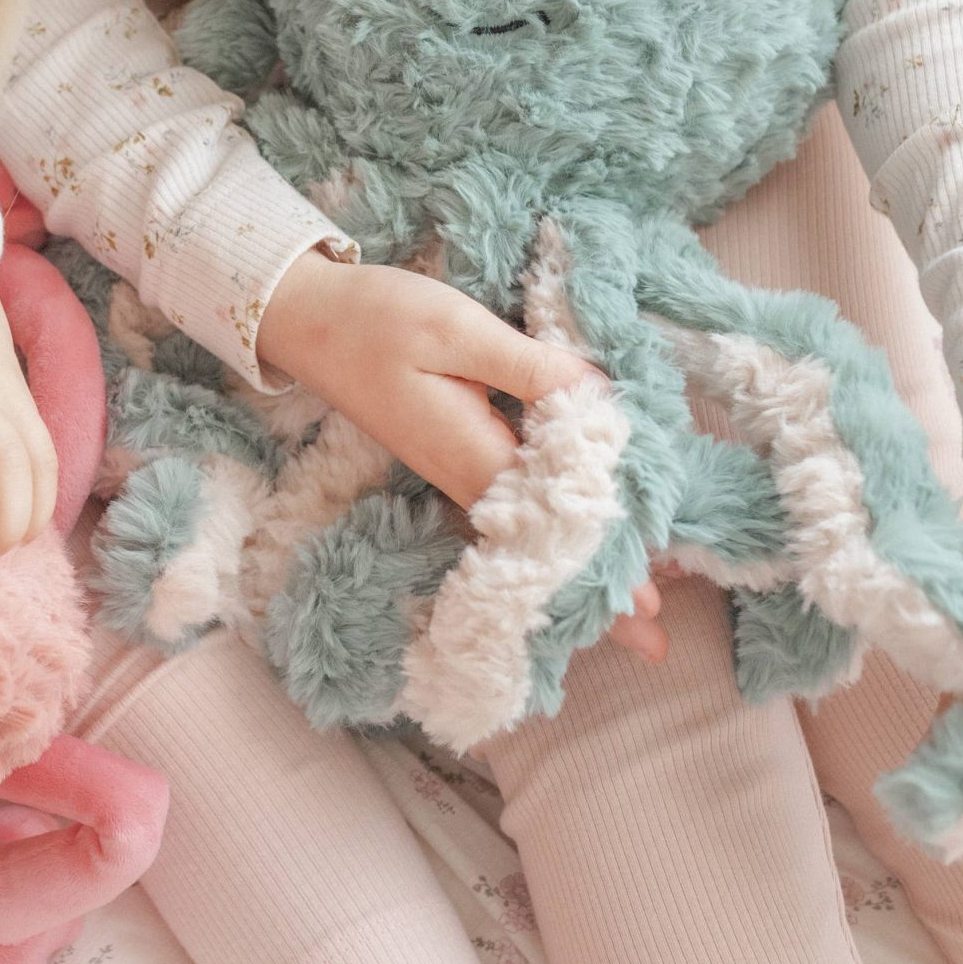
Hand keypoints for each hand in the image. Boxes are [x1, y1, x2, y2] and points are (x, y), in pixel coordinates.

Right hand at [257, 250, 664, 657]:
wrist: (306, 321)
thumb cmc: (377, 319)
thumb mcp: (457, 329)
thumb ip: (531, 368)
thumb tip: (600, 398)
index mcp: (471, 454)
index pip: (554, 517)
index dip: (608, 554)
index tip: (653, 603)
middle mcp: (465, 476)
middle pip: (543, 544)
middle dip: (595, 591)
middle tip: (655, 644)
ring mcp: (456, 469)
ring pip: (529, 532)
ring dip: (578, 566)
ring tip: (632, 609)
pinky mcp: (452, 454)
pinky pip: (513, 506)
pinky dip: (551, 527)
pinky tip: (575, 538)